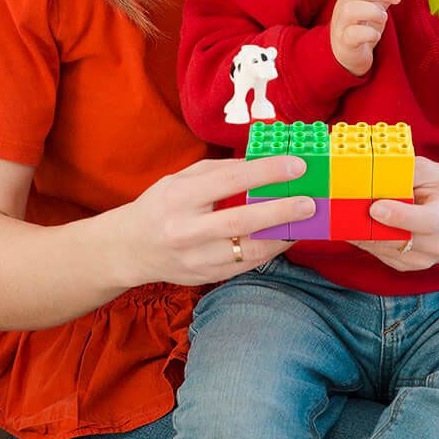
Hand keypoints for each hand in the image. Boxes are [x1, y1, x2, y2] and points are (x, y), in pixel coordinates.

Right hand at [118, 156, 316, 286]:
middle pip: (242, 222)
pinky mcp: (206, 277)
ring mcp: (196, 258)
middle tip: (309, 202)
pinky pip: (245, 265)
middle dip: (281, 211)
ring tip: (304, 222)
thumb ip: (220, 170)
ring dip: (282, 236)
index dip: (266, 172)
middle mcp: (186, 230)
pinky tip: (285, 237)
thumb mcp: (182, 179)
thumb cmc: (162, 205)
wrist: (130, 248)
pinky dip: (269, 251)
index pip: (230, 180)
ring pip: (248, 250)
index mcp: (180, 197)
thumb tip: (263, 162)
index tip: (296, 165)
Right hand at [330, 0, 412, 75]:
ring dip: (372, 10)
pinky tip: (377, 36)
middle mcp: (344, 5)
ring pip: (351, 9)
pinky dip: (367, 33)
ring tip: (384, 17)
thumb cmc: (363, 24)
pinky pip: (352, 35)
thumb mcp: (379, 4)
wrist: (348, 53)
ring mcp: (342, 24)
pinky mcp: (345, 43)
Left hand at [349, 156, 438, 270]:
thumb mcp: (435, 172)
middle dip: (369, 225)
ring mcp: (427, 260)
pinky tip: (354, 228)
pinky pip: (384, 256)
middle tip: (344, 209)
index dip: (399, 216)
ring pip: (387, 250)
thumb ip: (407, 171)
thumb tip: (376, 170)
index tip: (375, 207)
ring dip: (363, 235)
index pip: (426, 221)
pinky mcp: (412, 266)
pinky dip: (368, 243)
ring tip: (342, 217)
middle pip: (400, 239)